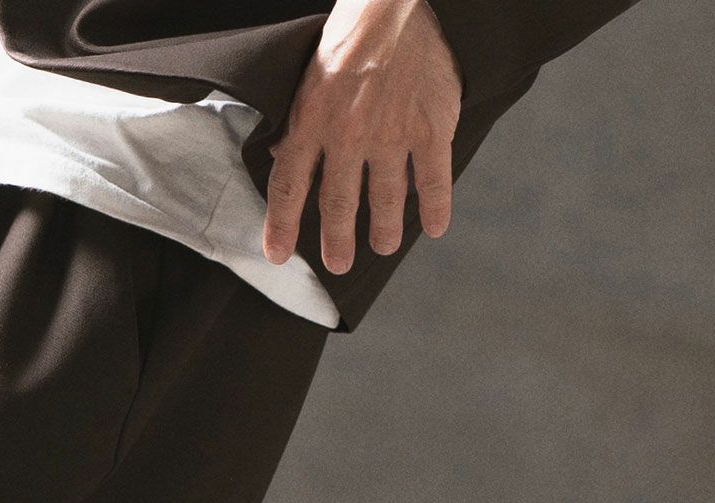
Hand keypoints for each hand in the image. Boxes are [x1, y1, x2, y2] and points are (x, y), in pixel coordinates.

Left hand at [263, 0, 462, 275]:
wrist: (401, 0)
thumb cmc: (353, 31)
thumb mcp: (309, 75)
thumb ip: (299, 120)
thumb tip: (285, 155)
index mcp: (311, 122)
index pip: (289, 186)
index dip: (282, 225)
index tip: (279, 255)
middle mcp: (348, 136)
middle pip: (338, 204)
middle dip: (337, 240)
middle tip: (338, 264)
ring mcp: (392, 135)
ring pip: (385, 200)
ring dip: (385, 230)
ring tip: (384, 245)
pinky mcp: (431, 128)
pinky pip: (433, 180)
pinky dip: (435, 208)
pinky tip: (435, 227)